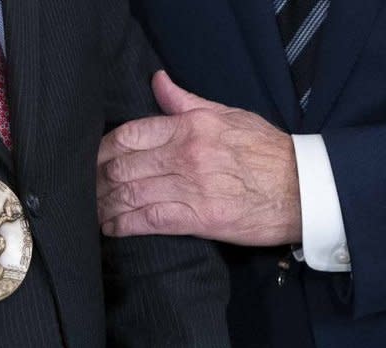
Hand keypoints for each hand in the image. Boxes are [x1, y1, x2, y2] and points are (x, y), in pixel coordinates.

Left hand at [97, 71, 301, 245]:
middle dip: (97, 179)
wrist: (302, 188)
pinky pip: (150, 220)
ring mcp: (191, 187)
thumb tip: (158, 82)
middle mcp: (185, 155)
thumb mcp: (228, 115)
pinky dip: (124, 225)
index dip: (103, 149)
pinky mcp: (199, 218)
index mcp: (190, 127)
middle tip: (84, 189)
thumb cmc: (266, 150)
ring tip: (93, 210)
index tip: (92, 159)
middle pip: (124, 166)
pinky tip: (110, 228)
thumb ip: (186, 101)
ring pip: (131, 194)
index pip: (130, 134)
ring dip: (105, 204)